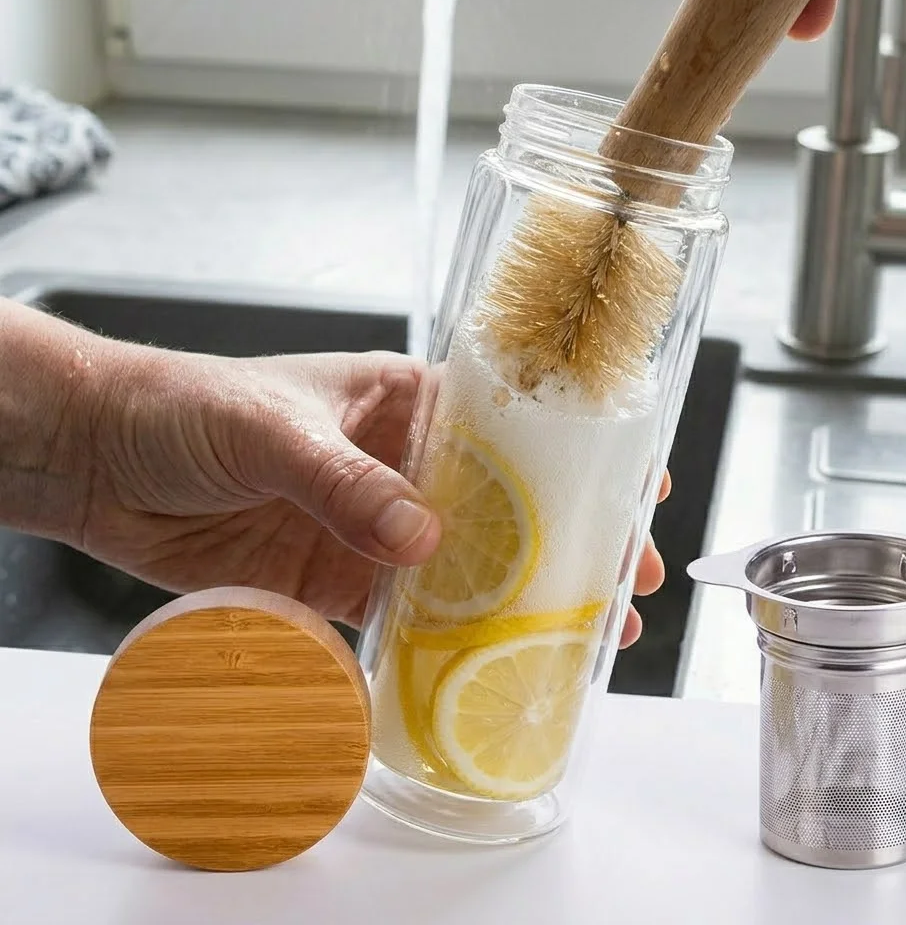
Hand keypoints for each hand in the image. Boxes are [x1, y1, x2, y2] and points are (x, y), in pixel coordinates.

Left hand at [74, 341, 666, 647]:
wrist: (103, 459)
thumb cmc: (189, 406)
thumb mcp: (274, 429)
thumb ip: (347, 483)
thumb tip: (423, 541)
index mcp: (402, 402)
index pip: (509, 426)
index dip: (577, 456)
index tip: (638, 484)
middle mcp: (399, 465)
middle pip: (504, 507)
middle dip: (568, 543)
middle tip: (625, 582)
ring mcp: (371, 526)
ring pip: (463, 569)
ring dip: (517, 602)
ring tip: (579, 636)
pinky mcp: (334, 579)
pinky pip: (399, 615)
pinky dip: (438, 642)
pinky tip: (478, 666)